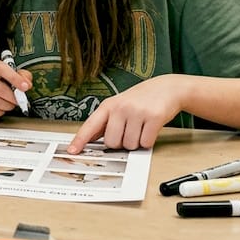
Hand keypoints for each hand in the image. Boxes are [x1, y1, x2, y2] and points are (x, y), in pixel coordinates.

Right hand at [0, 58, 31, 118]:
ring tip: (10, 104)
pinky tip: (1, 109)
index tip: (25, 87)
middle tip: (19, 100)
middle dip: (11, 96)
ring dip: (6, 105)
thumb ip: (22, 76)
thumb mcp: (13, 73)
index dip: (14, 78)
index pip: (1, 68)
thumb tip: (27, 84)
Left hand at [66, 75, 182, 152]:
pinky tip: (150, 129)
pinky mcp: (154, 118)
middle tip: (129, 131)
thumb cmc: (141, 99)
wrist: (167, 88)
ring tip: (140, 127)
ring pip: (130, 145)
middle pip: (112, 142)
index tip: (72, 151)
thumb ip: (106, 121)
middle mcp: (121, 108)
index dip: (80, 140)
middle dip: (121, 143)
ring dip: (136, 142)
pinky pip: (146, 143)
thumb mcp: (119, 105)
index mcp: (108, 105)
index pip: (90, 125)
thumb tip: (90, 139)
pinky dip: (148, 141)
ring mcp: (137, 112)